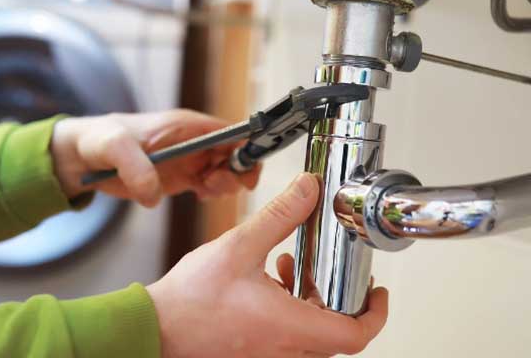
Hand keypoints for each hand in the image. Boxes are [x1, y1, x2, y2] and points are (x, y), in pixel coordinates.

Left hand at [50, 109, 261, 206]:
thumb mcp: (113, 147)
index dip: (247, 148)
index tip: (244, 171)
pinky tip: (198, 196)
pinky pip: (210, 185)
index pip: (232, 132)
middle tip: (213, 185)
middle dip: (236, 172)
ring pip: (227, 172)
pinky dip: (212, 193)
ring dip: (224, 185)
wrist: (82, 156)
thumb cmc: (99, 140)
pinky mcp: (181, 177)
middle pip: (237, 154)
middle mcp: (194, 141)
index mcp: (186, 125)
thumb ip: (135, 167)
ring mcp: (189, 160)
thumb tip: (153, 194)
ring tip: (203, 191)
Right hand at [147, 173, 388, 357]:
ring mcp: (269, 357)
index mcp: (289, 327)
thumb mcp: (239, 246)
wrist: (154, 330)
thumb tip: (308, 190)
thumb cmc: (189, 302)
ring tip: (291, 268)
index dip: (375, 313)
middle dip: (338, 297)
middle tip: (331, 271)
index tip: (377, 292)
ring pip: (312, 336)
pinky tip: (267, 282)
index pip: (355, 334)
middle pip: (337, 333)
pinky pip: (288, 340)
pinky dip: (290, 312)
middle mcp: (284, 350)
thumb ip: (279, 216)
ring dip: (311, 302)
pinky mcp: (254, 355)